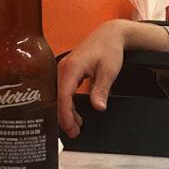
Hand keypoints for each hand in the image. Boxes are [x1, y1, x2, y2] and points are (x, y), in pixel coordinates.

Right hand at [57, 20, 168, 137]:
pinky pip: (63, 91)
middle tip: (74, 133)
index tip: (70, 128)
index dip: (65, 114)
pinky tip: (76, 115)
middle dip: (65, 117)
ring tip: (76, 128)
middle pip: (58, 98)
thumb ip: (101, 90)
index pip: (63, 96)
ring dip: (67, 112)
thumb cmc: (109, 49)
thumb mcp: (109, 71)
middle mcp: (63, 68)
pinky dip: (69, 104)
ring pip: (60, 96)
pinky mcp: (67, 71)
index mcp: (71, 68)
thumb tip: (98, 107)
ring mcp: (63, 69)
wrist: (110, 35)